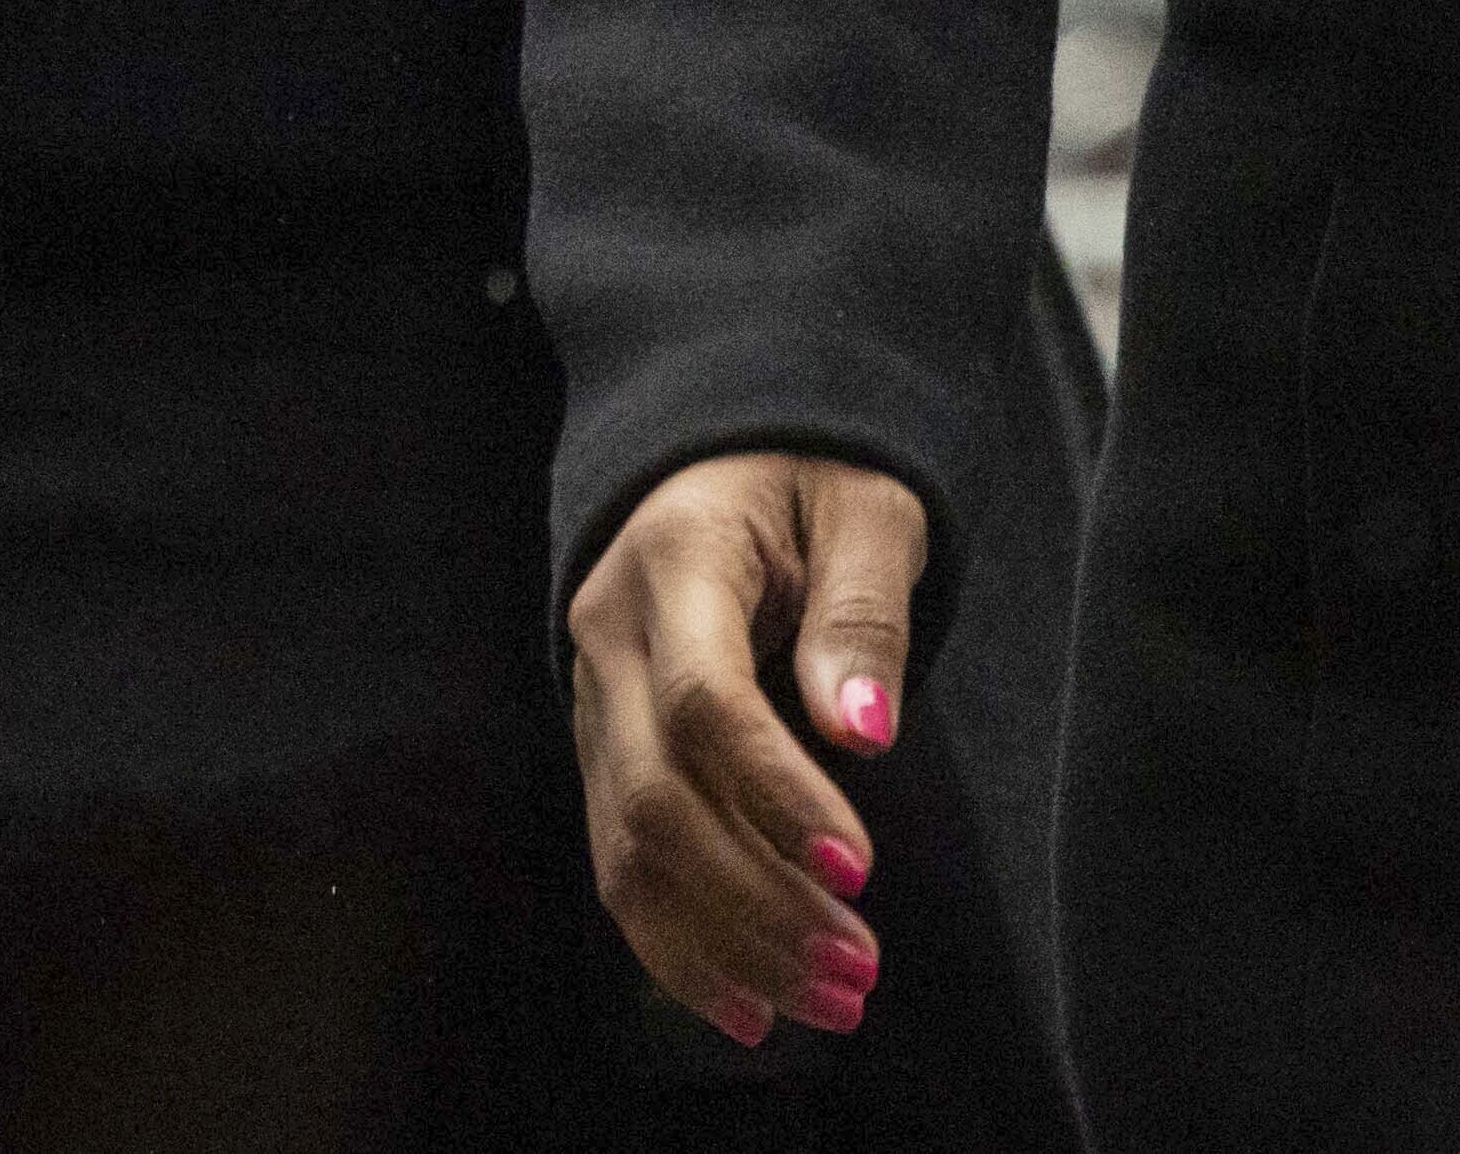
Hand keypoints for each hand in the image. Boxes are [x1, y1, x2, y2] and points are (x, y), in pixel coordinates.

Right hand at [566, 449, 918, 1050]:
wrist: (723, 453)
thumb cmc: (812, 477)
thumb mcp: (867, 510)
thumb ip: (863, 613)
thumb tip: (863, 734)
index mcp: (676, 560)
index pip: (705, 702)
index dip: (778, 797)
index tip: (860, 872)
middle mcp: (610, 635)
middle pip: (657, 798)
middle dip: (759, 903)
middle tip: (860, 971)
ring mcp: (593, 697)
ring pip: (627, 852)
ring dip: (725, 946)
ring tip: (828, 1004)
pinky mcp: (601, 749)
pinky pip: (618, 864)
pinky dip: (677, 949)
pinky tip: (750, 1007)